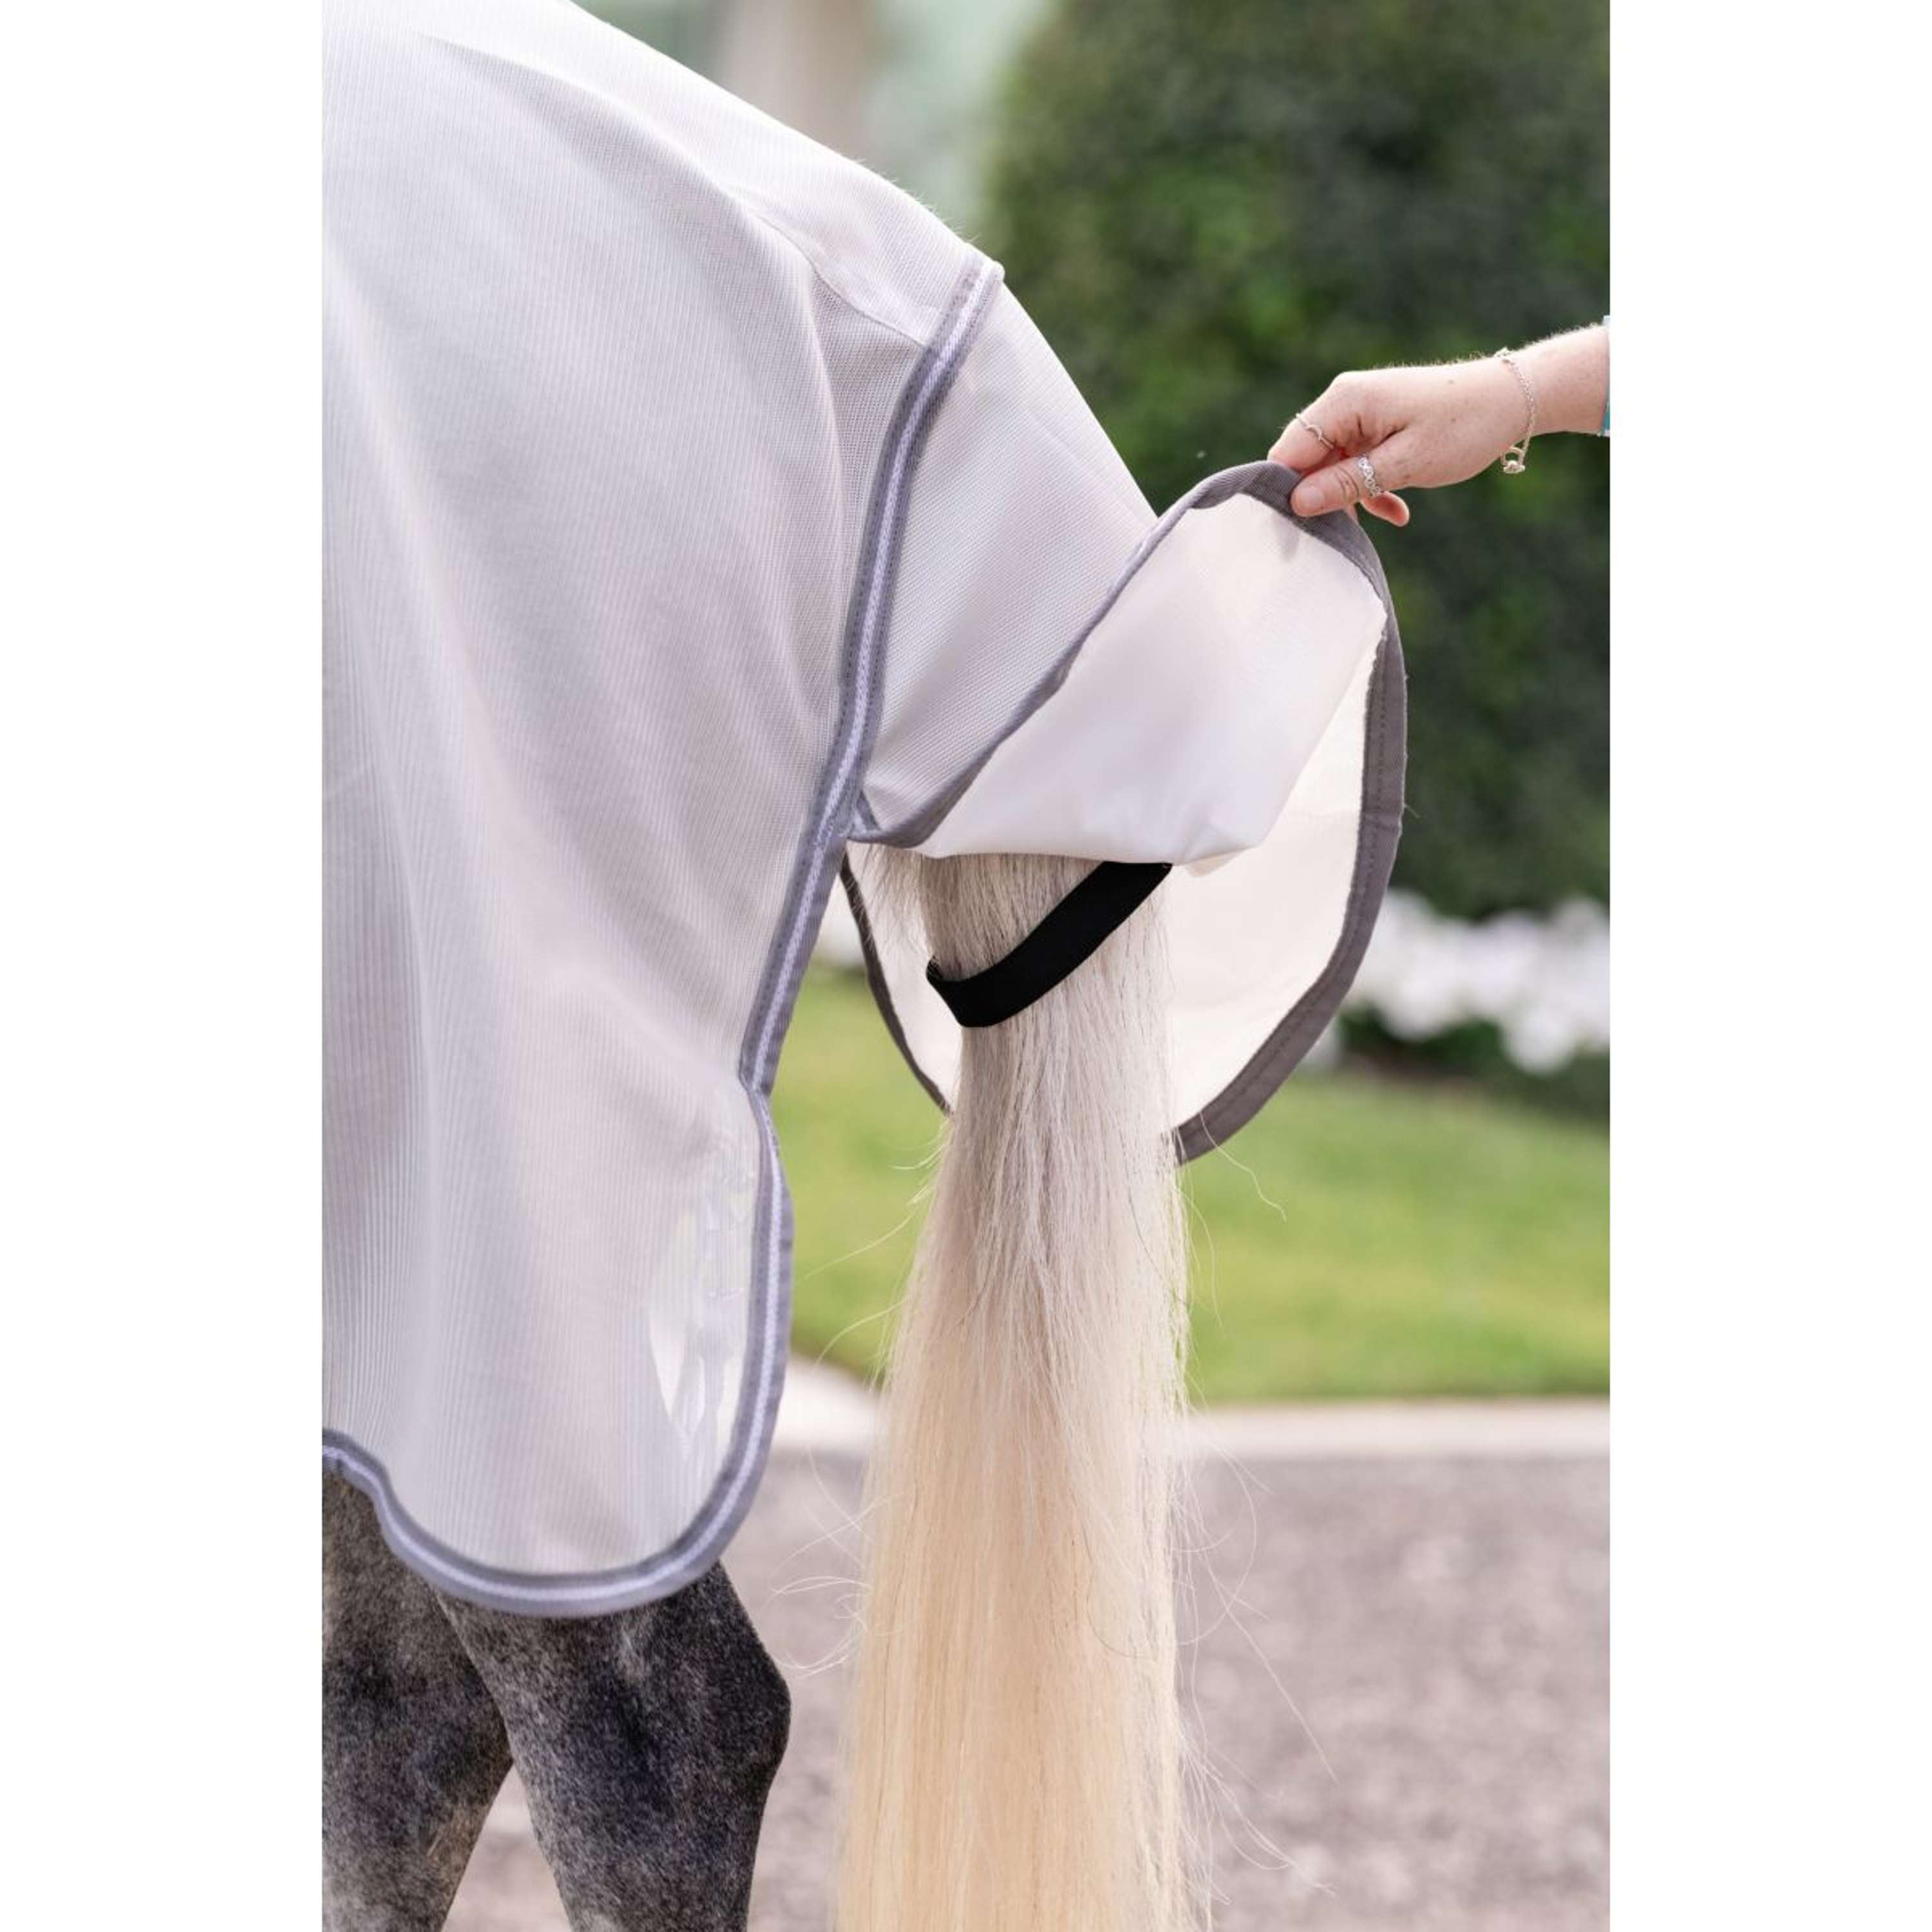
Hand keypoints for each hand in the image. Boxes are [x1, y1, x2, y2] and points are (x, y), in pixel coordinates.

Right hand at [1270, 325, 1607, 524]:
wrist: (1514, 400)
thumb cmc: (1464, 427)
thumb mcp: (1405, 464)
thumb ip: (1348, 483)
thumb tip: (1299, 503)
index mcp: (1344, 402)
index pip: (1289, 450)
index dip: (1284, 491)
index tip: (1292, 530)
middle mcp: (1345, 403)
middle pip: (1306, 459)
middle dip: (1317, 498)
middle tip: (1334, 538)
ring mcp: (1361, 414)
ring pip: (1331, 466)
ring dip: (1349, 498)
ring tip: (1378, 522)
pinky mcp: (1378, 427)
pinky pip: (1356, 464)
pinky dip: (1370, 490)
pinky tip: (1398, 512)